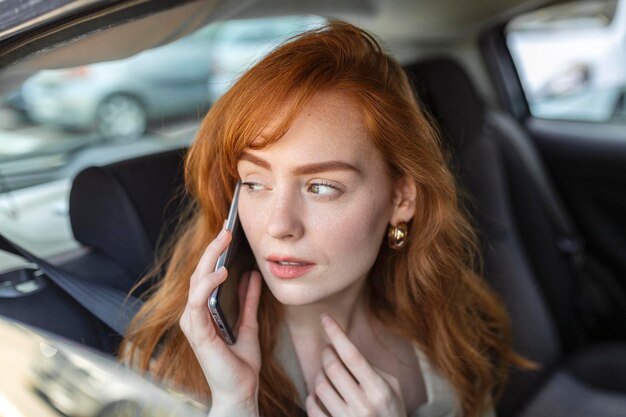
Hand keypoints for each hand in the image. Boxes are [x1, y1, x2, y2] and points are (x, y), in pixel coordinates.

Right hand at [179, 227, 261, 415]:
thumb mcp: (248, 324)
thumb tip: (252, 276)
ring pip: (195, 282)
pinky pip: (198, 302)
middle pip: (198, 274)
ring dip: (208, 259)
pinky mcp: (198, 333)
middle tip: (226, 229)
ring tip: (224, 241)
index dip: (214, 253)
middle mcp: (194, 315)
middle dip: (212, 248)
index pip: (205, 275)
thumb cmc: (240, 364)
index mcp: (203, 312)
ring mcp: (193, 323)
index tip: (228, 233)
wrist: (241, 392)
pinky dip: (207, 284)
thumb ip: (247, 301)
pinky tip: (223, 271)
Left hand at [306, 315, 406, 416]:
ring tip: (326, 374)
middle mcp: (364, 405)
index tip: (325, 318)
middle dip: (327, 354)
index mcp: (379, 390)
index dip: (337, 334)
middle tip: (328, 351)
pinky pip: (312, 407)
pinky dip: (312, 397)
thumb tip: (343, 349)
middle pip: (332, 368)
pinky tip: (318, 394)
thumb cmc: (390, 412)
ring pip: (320, 386)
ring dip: (319, 375)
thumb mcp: (391, 389)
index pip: (353, 355)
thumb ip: (371, 369)